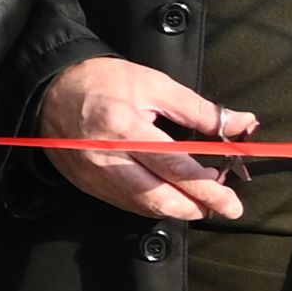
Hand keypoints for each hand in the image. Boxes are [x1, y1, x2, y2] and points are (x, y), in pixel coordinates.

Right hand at [35, 55, 252, 219]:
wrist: (50, 89)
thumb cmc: (101, 81)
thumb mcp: (155, 85)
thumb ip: (201, 110)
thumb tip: (241, 124)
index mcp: (127, 127)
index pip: (176, 168)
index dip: (208, 188)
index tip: (231, 200)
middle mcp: (108, 157)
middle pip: (159, 198)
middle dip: (196, 207)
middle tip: (221, 206)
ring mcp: (95, 174)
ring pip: (143, 207)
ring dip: (176, 208)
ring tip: (199, 200)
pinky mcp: (87, 183)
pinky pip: (126, 204)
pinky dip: (152, 205)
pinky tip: (167, 195)